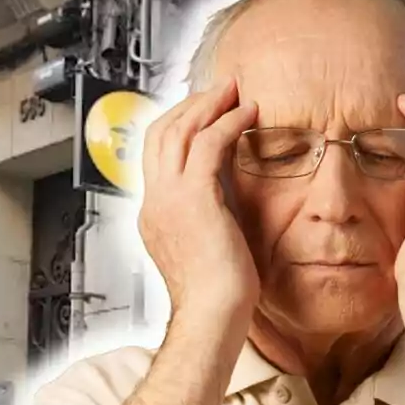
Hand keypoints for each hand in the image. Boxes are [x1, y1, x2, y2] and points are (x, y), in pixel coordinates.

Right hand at [138, 78, 260, 320]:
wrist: (214, 315)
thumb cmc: (221, 294)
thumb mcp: (211, 244)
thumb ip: (213, 215)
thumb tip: (230, 195)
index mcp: (155, 215)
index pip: (157, 155)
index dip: (181, 126)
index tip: (207, 112)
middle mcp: (155, 202)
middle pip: (161, 133)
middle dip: (192, 105)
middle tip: (222, 89)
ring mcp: (169, 199)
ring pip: (180, 131)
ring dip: (210, 105)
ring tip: (236, 91)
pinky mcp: (194, 198)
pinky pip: (209, 145)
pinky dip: (228, 123)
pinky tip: (248, 115)